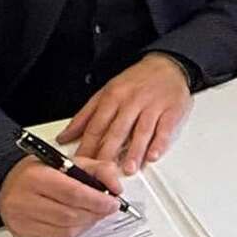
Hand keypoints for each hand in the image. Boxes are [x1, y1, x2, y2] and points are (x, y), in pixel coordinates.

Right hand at [0, 153, 125, 236]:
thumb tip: (116, 188)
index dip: (97, 200)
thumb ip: (97, 169)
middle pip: (70, 215)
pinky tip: (80, 221)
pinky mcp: (25, 236)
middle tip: (108, 208)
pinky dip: (75, 231)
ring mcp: (23, 222)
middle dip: (95, 213)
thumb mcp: (68, 161)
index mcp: (36, 177)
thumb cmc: (39, 171)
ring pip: (66, 231)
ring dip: (87, 223)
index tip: (113, 202)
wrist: (6, 184)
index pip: (73, 193)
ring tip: (95, 213)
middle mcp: (25, 201)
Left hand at [61, 53, 193, 172]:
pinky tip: (153, 155)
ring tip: (129, 168)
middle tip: (103, 172)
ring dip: (135, 151)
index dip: (87, 147)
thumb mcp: (106, 92)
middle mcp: (132, 101)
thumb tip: (64, 137)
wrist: (167, 65)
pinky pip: (165, 129)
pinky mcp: (172, 111)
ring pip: (142, 131)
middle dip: (109, 153)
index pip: (96, 126)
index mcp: (113, 97)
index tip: (82, 164)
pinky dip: (159, 143)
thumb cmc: (136, 82)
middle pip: (118, 130)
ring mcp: (153, 106)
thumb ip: (85, 116)